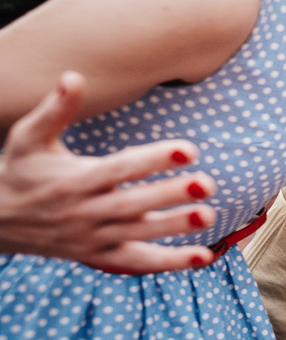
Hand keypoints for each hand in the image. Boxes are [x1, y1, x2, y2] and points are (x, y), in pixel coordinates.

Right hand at [0, 71, 217, 272]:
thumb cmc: (22, 169)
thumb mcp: (29, 138)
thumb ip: (55, 110)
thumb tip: (72, 76)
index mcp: (74, 179)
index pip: (120, 169)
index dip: (154, 160)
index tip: (189, 149)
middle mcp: (84, 211)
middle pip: (133, 204)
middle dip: (170, 195)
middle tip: (208, 183)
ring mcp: (92, 237)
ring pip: (138, 234)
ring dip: (174, 227)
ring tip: (209, 215)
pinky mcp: (98, 257)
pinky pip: (136, 263)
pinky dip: (169, 263)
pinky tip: (204, 256)